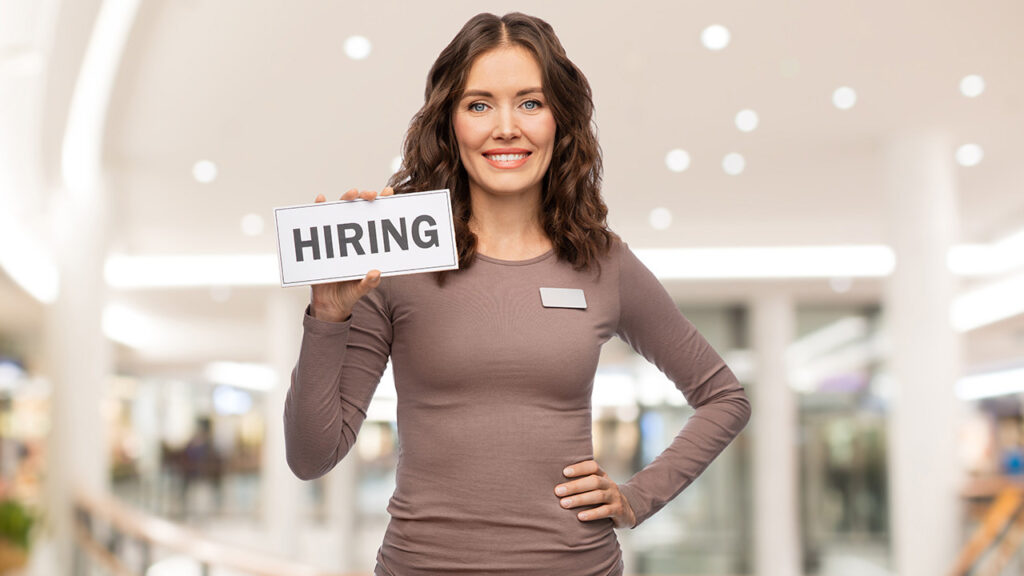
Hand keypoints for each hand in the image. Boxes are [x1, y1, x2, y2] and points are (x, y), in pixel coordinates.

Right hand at [309, 187, 394, 321]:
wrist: (328, 304)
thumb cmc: (349, 292)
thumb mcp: (361, 289)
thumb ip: (369, 283)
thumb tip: (376, 273)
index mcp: (366, 244)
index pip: (376, 219)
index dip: (382, 203)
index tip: (388, 193)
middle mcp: (351, 235)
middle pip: (359, 208)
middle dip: (365, 197)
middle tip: (370, 194)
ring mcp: (335, 235)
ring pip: (340, 210)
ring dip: (345, 198)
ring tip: (352, 193)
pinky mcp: (319, 240)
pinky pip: (317, 221)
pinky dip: (317, 208)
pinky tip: (320, 200)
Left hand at [554, 459, 636, 528]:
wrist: (626, 511)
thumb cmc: (601, 497)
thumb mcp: (596, 487)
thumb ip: (581, 482)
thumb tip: (555, 484)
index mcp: (602, 475)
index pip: (592, 466)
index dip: (579, 468)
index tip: (564, 472)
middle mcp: (609, 484)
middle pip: (593, 481)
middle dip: (574, 486)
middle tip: (557, 491)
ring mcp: (615, 497)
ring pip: (598, 496)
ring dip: (580, 499)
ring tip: (564, 504)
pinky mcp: (618, 510)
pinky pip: (605, 511)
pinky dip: (592, 514)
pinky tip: (579, 517)